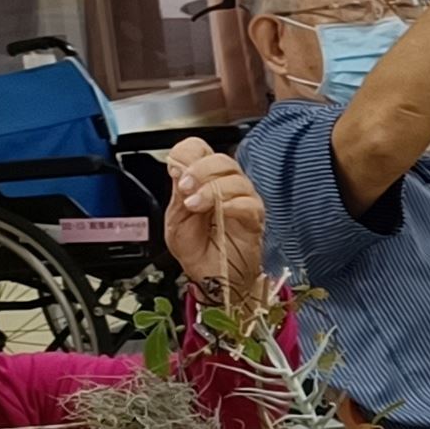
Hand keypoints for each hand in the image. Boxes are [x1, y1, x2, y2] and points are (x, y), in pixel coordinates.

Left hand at [158, 138, 266, 296]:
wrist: (210, 279)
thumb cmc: (197, 251)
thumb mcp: (175, 220)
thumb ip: (177, 193)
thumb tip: (177, 168)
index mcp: (204, 181)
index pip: (199, 149)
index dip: (186, 154)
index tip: (175, 172)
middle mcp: (226, 186)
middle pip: (220, 159)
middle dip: (199, 170)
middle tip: (184, 188)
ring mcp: (243, 201)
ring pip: (235, 178)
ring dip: (211, 189)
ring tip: (194, 206)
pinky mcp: (254, 219)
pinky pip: (248, 203)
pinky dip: (231, 205)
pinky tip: (219, 214)